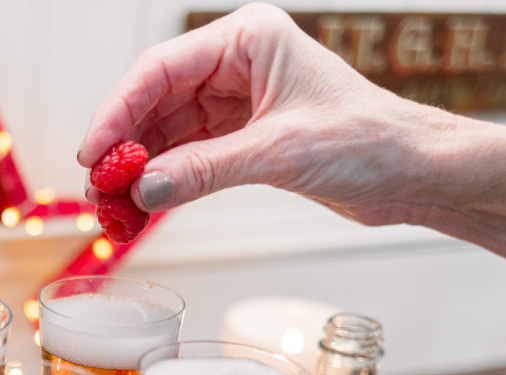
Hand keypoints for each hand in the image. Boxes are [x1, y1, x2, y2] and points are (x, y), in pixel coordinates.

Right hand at [77, 3, 450, 226]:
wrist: (414, 173)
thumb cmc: (370, 141)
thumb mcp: (279, 153)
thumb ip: (206, 171)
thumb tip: (142, 189)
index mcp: (249, 40)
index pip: (161, 69)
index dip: (119, 111)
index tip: (92, 151)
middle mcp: (238, 65)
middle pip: (157, 100)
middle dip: (125, 144)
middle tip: (98, 187)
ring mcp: (239, 102)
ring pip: (169, 132)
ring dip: (142, 167)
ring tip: (114, 204)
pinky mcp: (244, 138)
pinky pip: (189, 156)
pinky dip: (166, 180)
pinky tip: (144, 203)